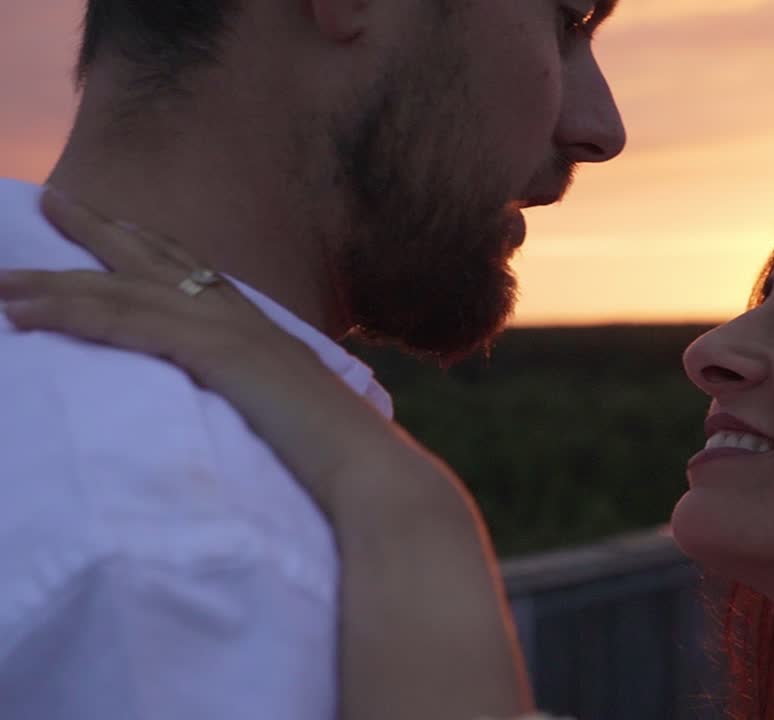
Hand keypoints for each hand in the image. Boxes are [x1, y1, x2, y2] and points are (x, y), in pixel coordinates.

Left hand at [0, 188, 413, 516]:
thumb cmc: (341, 460)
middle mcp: (243, 316)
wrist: (369, 470)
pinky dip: (71, 315)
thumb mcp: (294, 418)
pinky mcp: (215, 352)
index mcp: (262, 331)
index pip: (198, 275)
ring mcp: (229, 329)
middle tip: (51, 203)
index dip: (152, 247)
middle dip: (97, 232)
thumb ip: (267, 402)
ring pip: (125, 291)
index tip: (117, 226)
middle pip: (154, 264)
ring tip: (1, 281)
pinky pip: (127, 324)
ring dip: (55, 285)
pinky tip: (26, 314)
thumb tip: (254, 415)